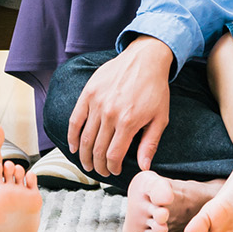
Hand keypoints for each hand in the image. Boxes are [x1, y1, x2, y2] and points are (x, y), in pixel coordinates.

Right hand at [66, 37, 172, 176]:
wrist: (144, 59)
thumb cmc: (155, 89)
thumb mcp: (160, 118)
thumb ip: (150, 144)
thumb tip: (144, 168)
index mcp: (128, 122)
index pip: (113, 155)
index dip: (112, 168)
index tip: (114, 171)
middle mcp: (110, 114)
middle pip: (97, 149)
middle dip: (98, 166)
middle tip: (100, 172)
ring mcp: (97, 102)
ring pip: (85, 137)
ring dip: (84, 155)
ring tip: (87, 164)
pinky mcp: (88, 93)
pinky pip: (75, 119)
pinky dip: (72, 135)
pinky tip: (74, 146)